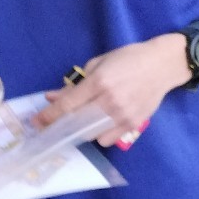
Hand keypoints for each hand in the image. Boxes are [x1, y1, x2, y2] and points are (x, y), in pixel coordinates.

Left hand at [32, 33, 189, 148]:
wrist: (162, 65)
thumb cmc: (128, 59)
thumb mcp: (98, 64)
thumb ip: (75, 83)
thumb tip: (52, 97)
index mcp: (98, 82)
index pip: (68, 105)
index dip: (49, 116)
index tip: (36, 123)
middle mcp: (109, 101)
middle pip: (77, 123)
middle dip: (62, 125)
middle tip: (54, 125)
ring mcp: (123, 115)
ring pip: (91, 135)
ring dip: (81, 130)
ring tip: (81, 121)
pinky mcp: (134, 124)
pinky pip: (108, 140)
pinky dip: (99, 136)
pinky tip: (99, 125)